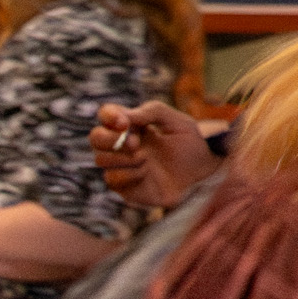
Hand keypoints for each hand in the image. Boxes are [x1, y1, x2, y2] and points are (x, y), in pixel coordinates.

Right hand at [90, 101, 217, 211]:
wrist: (202, 174)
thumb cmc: (190, 145)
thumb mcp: (178, 121)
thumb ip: (153, 112)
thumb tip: (126, 117)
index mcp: (132, 125)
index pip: (107, 114)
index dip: (108, 116)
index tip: (124, 123)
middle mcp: (122, 145)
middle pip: (95, 137)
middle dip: (109, 139)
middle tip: (134, 143)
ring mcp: (121, 166)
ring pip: (101, 159)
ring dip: (124, 158)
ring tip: (146, 159)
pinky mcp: (124, 187)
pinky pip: (112, 179)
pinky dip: (129, 174)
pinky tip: (146, 173)